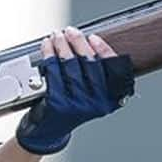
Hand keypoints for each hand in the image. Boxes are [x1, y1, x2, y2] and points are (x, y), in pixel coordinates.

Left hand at [16, 26, 134, 154]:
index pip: (113, 70)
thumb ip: (97, 75)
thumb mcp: (91, 94)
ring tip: (57, 35)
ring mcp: (77, 104)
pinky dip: (49, 55)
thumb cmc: (72, 106)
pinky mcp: (58, 103)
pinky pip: (53, 72)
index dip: (104, 51)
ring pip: (71, 66)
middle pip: (90, 64)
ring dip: (62, 46)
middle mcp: (97, 103)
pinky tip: (47, 46)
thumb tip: (88, 42)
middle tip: (71, 31)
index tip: (94, 37)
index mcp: (110, 99)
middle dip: (79, 43)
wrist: (51, 130)